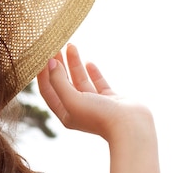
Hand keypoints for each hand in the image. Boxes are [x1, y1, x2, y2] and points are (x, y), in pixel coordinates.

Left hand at [37, 44, 151, 141]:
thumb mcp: (72, 99)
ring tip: (71, 46)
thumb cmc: (99, 116)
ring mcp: (95, 104)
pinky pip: (98, 83)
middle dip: (58, 65)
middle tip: (55, 47)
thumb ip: (59, 81)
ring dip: (75, 64)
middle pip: (63, 83)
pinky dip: (93, 73)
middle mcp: (78, 109)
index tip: (41, 57)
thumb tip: (51, 63)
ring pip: (80, 80)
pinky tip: (89, 62)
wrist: (131, 126)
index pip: (48, 91)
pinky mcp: (110, 100)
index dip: (43, 74)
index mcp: (65, 113)